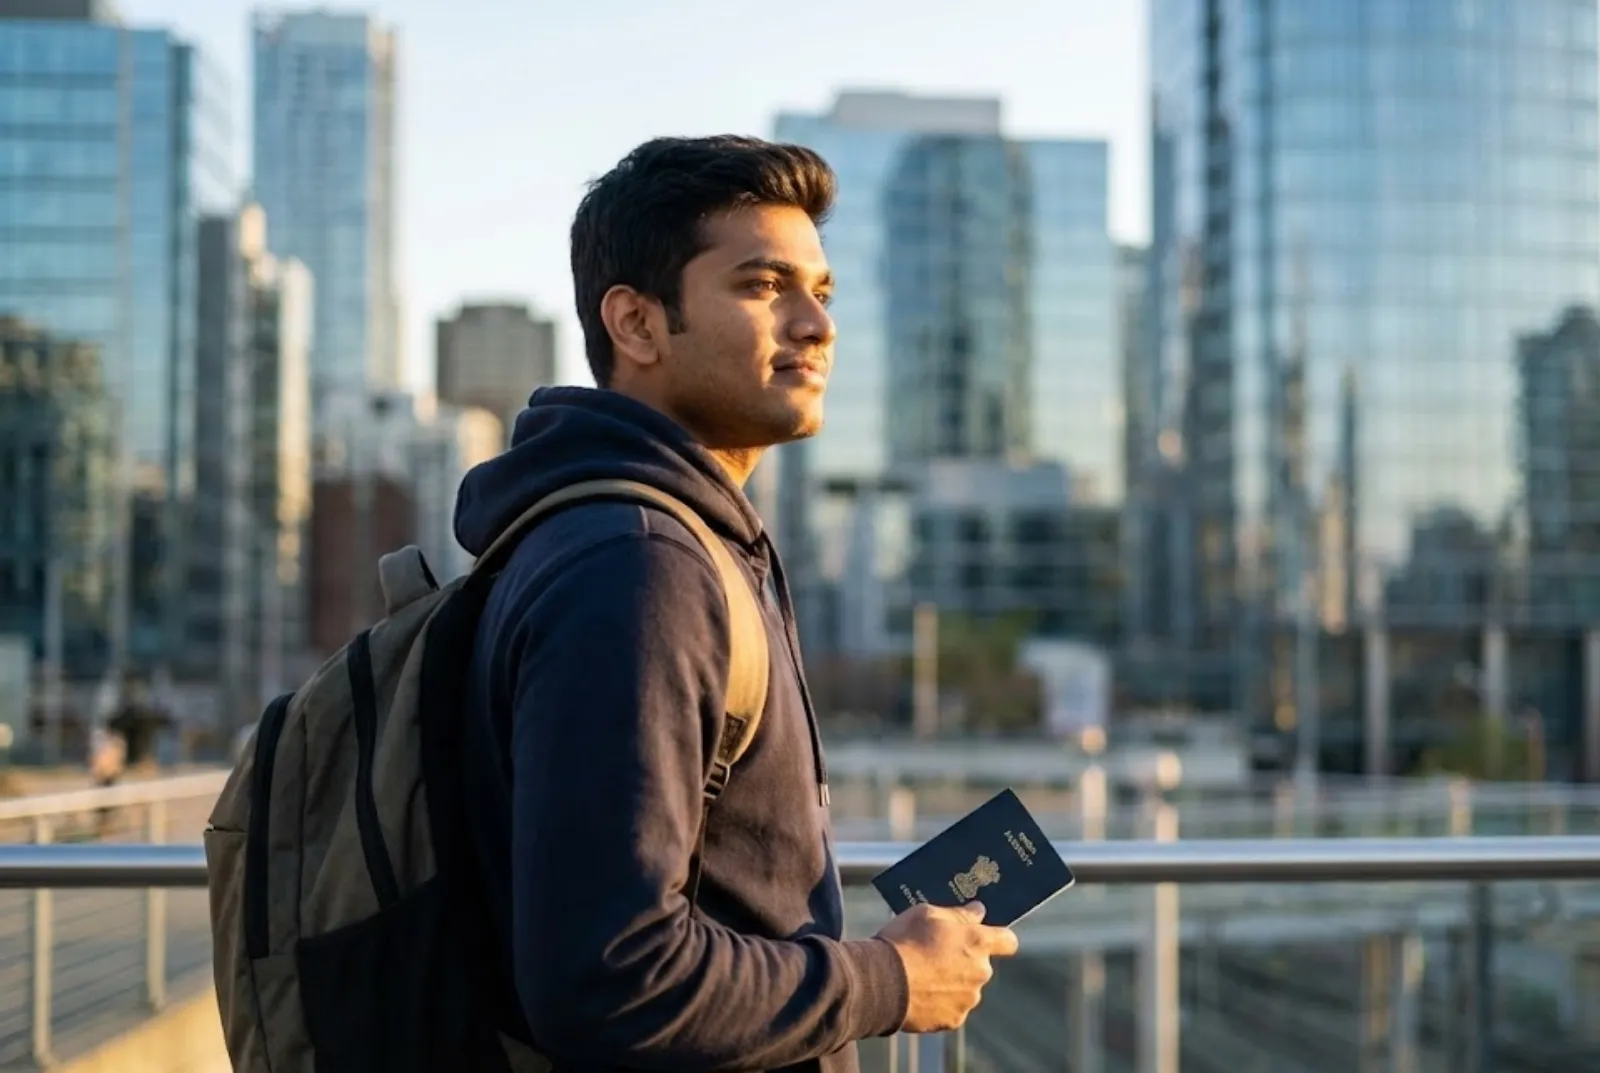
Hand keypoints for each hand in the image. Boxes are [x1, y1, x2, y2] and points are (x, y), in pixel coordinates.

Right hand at [875, 901, 1019, 1032]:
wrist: (880, 982)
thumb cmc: (903, 941)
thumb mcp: (927, 914)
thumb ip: (958, 914)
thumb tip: (978, 911)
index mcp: (978, 943)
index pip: (1008, 941)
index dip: (999, 939)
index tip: (985, 937)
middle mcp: (980, 973)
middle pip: (981, 966)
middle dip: (964, 961)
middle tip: (935, 955)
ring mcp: (968, 999)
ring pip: (966, 989)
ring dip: (952, 984)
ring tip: (921, 977)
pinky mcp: (953, 1020)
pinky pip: (951, 1009)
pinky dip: (939, 1003)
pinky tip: (918, 994)